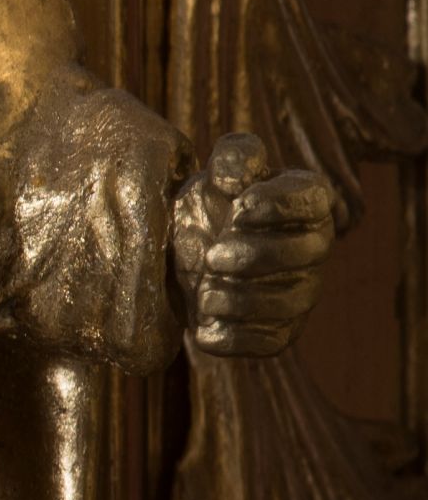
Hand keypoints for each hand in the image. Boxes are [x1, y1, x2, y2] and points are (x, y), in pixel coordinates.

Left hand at [173, 130, 338, 361]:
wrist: (184, 256)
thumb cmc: (210, 206)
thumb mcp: (215, 174)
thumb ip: (233, 157)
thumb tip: (236, 174)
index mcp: (306, 202)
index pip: (311, 201)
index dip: (277, 206)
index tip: (237, 209)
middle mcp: (314, 247)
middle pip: (307, 254)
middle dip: (258, 256)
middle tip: (213, 257)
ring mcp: (301, 290)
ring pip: (292, 302)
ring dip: (244, 299)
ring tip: (205, 293)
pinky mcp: (280, 330)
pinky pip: (272, 342)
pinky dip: (238, 338)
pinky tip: (206, 327)